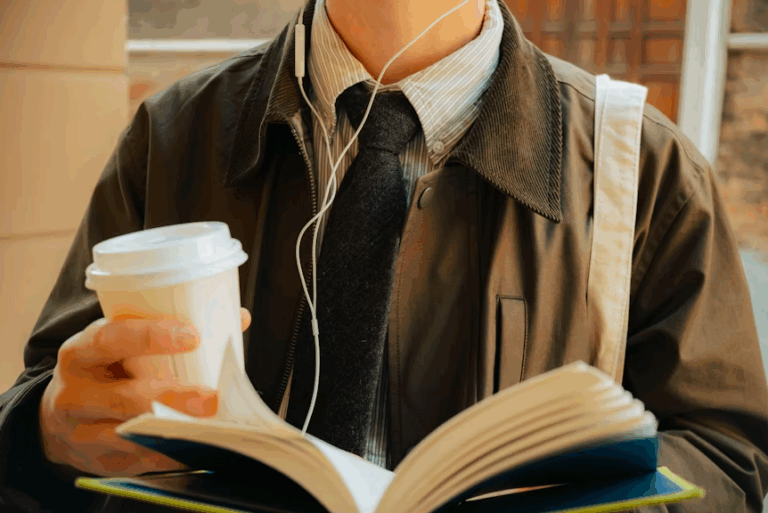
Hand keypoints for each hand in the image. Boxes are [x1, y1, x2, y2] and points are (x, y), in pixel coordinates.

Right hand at [39, 308, 251, 476]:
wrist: (58, 415)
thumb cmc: (105, 370)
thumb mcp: (122, 344)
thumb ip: (172, 330)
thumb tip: (237, 317)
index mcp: (82, 351)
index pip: (110, 338)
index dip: (150, 336)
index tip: (192, 335)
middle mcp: (76, 391)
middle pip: (125, 396)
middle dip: (173, 398)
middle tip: (212, 398)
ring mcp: (81, 430)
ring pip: (128, 434)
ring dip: (173, 432)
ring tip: (209, 428)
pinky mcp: (95, 459)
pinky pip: (135, 460)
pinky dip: (167, 455)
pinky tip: (194, 449)